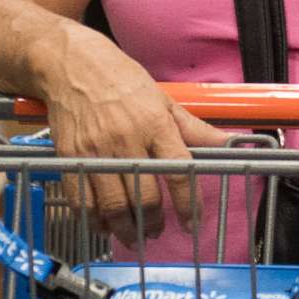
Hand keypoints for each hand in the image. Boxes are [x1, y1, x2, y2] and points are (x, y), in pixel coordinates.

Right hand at [35, 24, 225, 244]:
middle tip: (156, 231)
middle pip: (145, 196)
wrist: (70, 63)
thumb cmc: (121, 79)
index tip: (192, 224)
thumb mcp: (163, 99)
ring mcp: (95, 149)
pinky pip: (81, 198)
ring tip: (132, 234)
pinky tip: (102, 224)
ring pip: (113, 204)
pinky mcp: (69, 155)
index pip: (178, 172)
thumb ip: (194, 129)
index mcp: (155, 124)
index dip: (188, 204)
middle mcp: (126, 139)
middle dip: (153, 222)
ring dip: (124, 227)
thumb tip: (228, 144)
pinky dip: (92, 218)